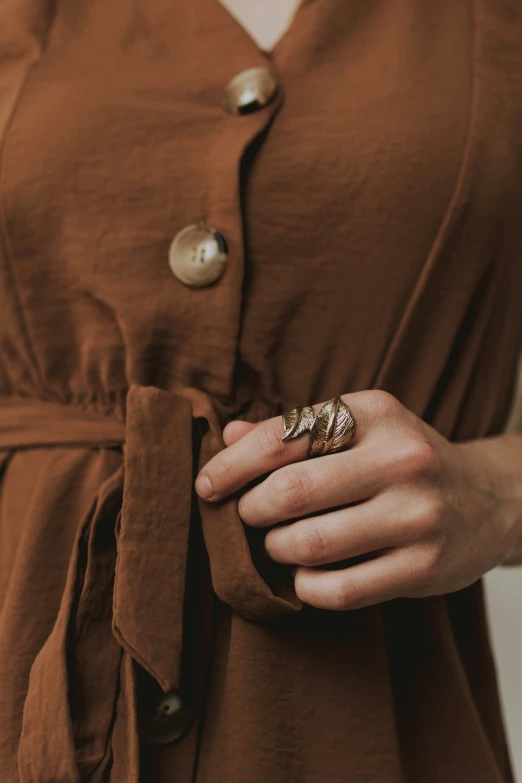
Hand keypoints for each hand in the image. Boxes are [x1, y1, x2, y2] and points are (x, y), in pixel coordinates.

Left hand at [195, 390, 514, 609]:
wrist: (486, 500)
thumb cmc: (402, 460)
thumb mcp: (358, 427)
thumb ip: (292, 431)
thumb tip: (227, 436)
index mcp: (375, 412)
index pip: (282, 436)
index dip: (231, 465)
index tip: (208, 485)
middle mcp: (401, 458)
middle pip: (290, 492)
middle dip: (250, 511)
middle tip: (246, 517)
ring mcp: (417, 514)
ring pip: (311, 544)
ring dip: (275, 550)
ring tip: (277, 544)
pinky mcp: (425, 566)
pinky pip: (340, 590)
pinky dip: (306, 587)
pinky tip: (305, 576)